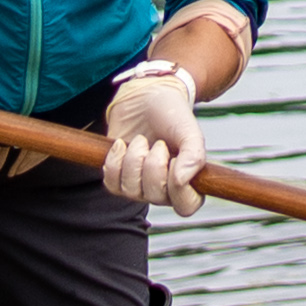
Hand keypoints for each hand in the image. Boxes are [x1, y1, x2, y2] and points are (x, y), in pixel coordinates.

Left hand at [103, 60, 208, 208]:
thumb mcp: (189, 131)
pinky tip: (122, 144)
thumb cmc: (172, 115)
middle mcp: (164, 191)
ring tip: (141, 140)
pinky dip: (115, 160)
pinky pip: (111, 183)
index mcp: (189, 184)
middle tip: (158, 143)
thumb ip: (194, 155)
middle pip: (155, 196)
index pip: (186, 207)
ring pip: (131, 189)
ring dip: (133, 159)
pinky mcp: (118, 178)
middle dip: (153, 164)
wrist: (145, 98)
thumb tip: (182, 181)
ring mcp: (140, 187)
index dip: (178, 187)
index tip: (175, 158)